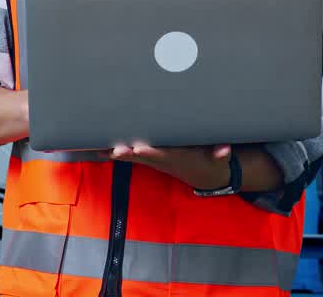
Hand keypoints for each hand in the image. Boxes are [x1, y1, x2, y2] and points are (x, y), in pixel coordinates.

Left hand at [110, 142, 231, 190]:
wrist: (203, 174)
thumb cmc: (209, 159)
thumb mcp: (218, 157)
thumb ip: (221, 153)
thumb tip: (225, 151)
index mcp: (175, 158)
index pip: (160, 155)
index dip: (149, 152)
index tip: (137, 149)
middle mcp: (161, 160)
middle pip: (141, 157)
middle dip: (128, 154)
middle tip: (114, 150)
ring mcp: (153, 160)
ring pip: (131, 156)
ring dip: (115, 153)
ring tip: (98, 148)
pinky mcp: (148, 158)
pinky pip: (128, 156)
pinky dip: (113, 153)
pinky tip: (98, 149)